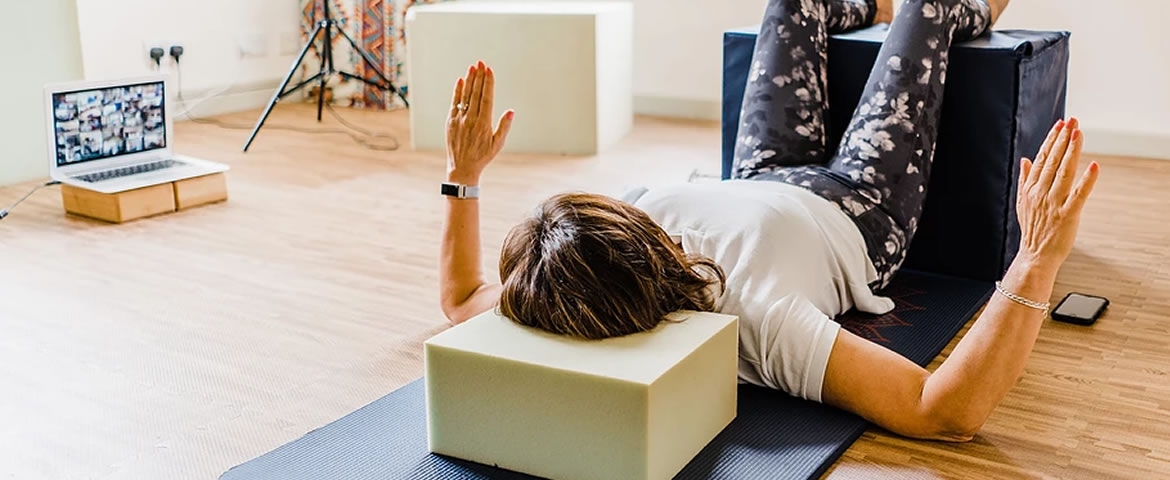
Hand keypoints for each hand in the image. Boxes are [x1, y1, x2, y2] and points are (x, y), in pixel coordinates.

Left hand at [445, 61, 513, 182]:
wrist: (462, 168)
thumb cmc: (482, 157)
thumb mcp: (497, 144)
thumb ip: (504, 127)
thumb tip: (511, 111)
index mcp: (484, 124)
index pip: (487, 98)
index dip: (488, 83)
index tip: (489, 70)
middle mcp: (471, 120)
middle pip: (476, 93)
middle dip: (479, 76)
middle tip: (481, 62)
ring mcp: (459, 120)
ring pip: (465, 96)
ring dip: (469, 80)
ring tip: (472, 67)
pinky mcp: (450, 122)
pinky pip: (454, 103)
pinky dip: (457, 91)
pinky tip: (460, 80)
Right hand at [1014, 117, 1099, 274]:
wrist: (1034, 256)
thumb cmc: (1032, 229)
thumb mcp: (1023, 202)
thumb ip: (1025, 179)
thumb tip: (1025, 159)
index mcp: (1030, 188)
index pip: (1041, 159)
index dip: (1051, 140)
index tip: (1060, 125)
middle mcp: (1040, 193)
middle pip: (1052, 161)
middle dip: (1063, 139)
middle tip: (1072, 121)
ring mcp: (1053, 204)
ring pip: (1064, 173)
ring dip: (1071, 152)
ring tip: (1079, 133)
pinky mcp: (1067, 216)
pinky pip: (1078, 195)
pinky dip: (1086, 181)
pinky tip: (1094, 166)